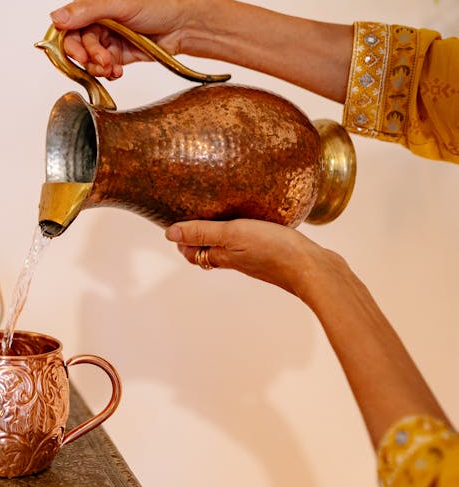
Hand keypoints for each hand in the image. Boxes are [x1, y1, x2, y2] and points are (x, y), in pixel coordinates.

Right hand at [50, 0, 201, 78]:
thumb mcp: (119, 5)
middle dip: (87, 55)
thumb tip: (55, 17)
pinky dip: (106, 72)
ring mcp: (105, 34)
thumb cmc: (158, 5)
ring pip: (87, 56)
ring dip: (97, 65)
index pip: (67, 20)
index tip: (78, 54)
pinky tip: (116, 72)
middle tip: (100, 62)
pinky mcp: (114, 51)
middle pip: (76, 42)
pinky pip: (100, 66)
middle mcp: (95, 14)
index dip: (69, 40)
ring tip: (111, 67)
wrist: (184, 25)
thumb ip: (86, 12)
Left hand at [165, 219, 339, 297]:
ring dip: (221, 236)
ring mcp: (257, 260)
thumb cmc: (275, 251)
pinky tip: (254, 223)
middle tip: (194, 218)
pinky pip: (253, 246)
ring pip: (231, 249)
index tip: (177, 222)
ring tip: (220, 216)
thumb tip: (170, 234)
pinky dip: (245, 235)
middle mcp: (237, 261)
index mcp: (223, 257)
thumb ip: (203, 232)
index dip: (183, 241)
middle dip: (198, 238)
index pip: (193, 253)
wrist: (316, 270)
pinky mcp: (276, 256)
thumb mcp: (233, 234)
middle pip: (210, 252)